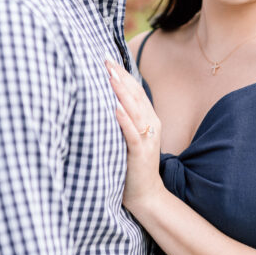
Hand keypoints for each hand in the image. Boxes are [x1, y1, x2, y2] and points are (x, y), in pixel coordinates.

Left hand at [105, 61, 163, 214]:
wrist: (145, 194)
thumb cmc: (131, 165)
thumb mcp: (129, 137)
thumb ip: (123, 119)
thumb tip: (105, 100)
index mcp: (149, 119)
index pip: (136, 90)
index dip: (123, 74)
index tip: (106, 59)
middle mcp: (151, 125)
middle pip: (135, 95)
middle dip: (120, 77)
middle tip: (104, 60)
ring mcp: (147, 138)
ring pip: (135, 110)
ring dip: (122, 92)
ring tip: (110, 76)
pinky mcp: (140, 153)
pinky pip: (132, 134)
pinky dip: (124, 120)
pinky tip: (115, 108)